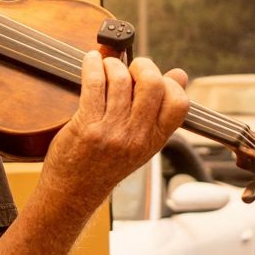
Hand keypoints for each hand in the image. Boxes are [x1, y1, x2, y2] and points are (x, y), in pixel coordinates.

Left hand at [42, 53, 190, 205]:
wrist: (74, 192)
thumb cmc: (107, 165)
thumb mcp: (142, 144)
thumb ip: (160, 111)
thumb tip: (180, 76)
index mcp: (155, 141)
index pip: (179, 103)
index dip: (170, 83)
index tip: (156, 78)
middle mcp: (137, 137)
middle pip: (152, 84)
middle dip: (143, 66)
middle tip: (132, 68)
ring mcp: (112, 132)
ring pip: (121, 80)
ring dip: (113, 65)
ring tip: (107, 66)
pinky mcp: (87, 125)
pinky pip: (94, 84)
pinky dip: (92, 65)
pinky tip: (91, 61)